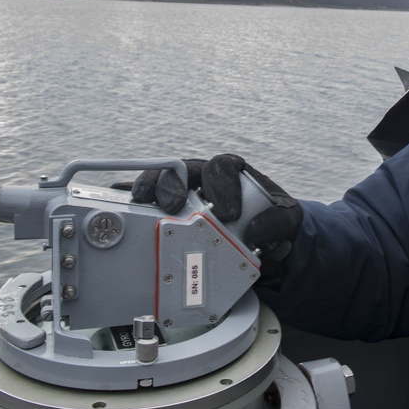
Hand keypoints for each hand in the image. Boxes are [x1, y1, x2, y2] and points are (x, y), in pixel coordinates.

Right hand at [118, 155, 302, 262]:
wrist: (263, 241)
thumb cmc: (273, 221)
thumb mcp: (286, 219)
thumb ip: (278, 221)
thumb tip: (254, 231)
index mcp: (232, 172)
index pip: (222, 167)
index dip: (221, 185)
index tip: (228, 213)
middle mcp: (205, 177)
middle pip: (183, 169)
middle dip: (175, 184)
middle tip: (175, 206)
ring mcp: (184, 192)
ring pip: (161, 180)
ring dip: (149, 187)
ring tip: (142, 201)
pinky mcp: (170, 211)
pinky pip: (149, 199)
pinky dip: (134, 198)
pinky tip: (122, 200)